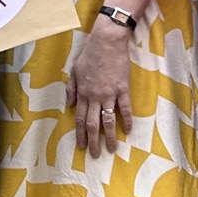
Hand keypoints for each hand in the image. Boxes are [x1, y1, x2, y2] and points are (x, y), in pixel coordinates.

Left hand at [66, 14, 133, 156]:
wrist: (107, 42)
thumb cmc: (90, 54)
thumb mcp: (74, 71)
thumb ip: (71, 89)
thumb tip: (69, 106)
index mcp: (83, 93)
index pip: (81, 118)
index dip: (80, 134)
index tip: (80, 146)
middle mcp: (95, 97)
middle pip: (93, 124)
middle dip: (93, 141)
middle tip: (94, 155)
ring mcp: (109, 93)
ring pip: (108, 120)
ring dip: (110, 137)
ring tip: (112, 149)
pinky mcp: (122, 88)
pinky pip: (125, 108)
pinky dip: (127, 120)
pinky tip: (128, 131)